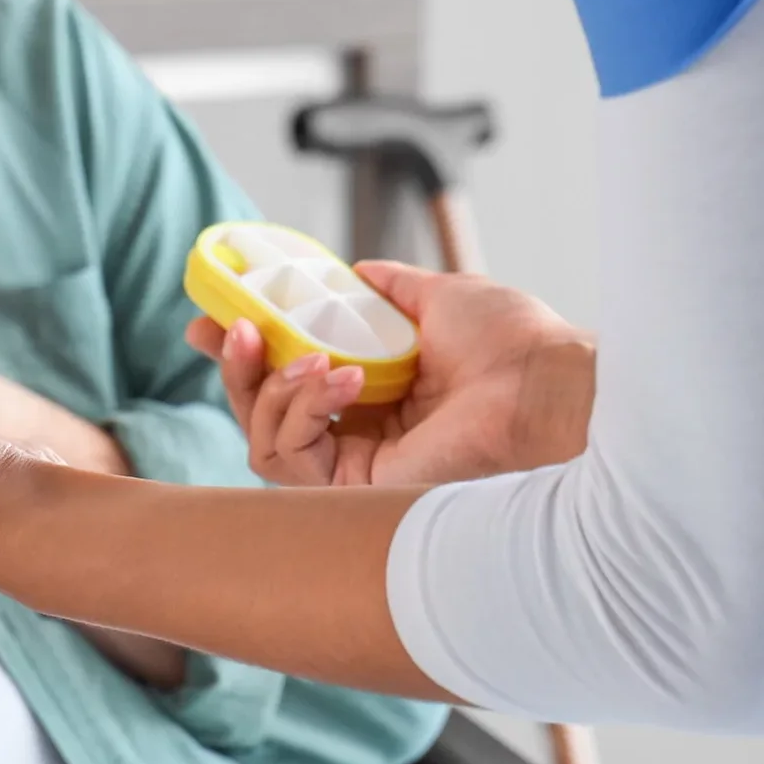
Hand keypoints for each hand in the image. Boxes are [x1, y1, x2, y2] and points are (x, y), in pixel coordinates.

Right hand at [185, 261, 594, 488]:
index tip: (216, 317)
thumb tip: (358, 270)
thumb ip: (393, 290)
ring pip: (263, 438)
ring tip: (311, 356)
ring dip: (267, 387)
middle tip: (226, 329)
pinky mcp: (354, 492)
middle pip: (264, 413)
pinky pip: (286, 455)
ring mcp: (357, 469)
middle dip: (235, 370)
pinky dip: (299, 408)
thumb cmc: (514, 347)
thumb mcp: (441, 298)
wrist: (547, 388)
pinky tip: (340, 378)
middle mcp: (365, 436)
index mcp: (382, 394)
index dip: (249, 351)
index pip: (295, 378)